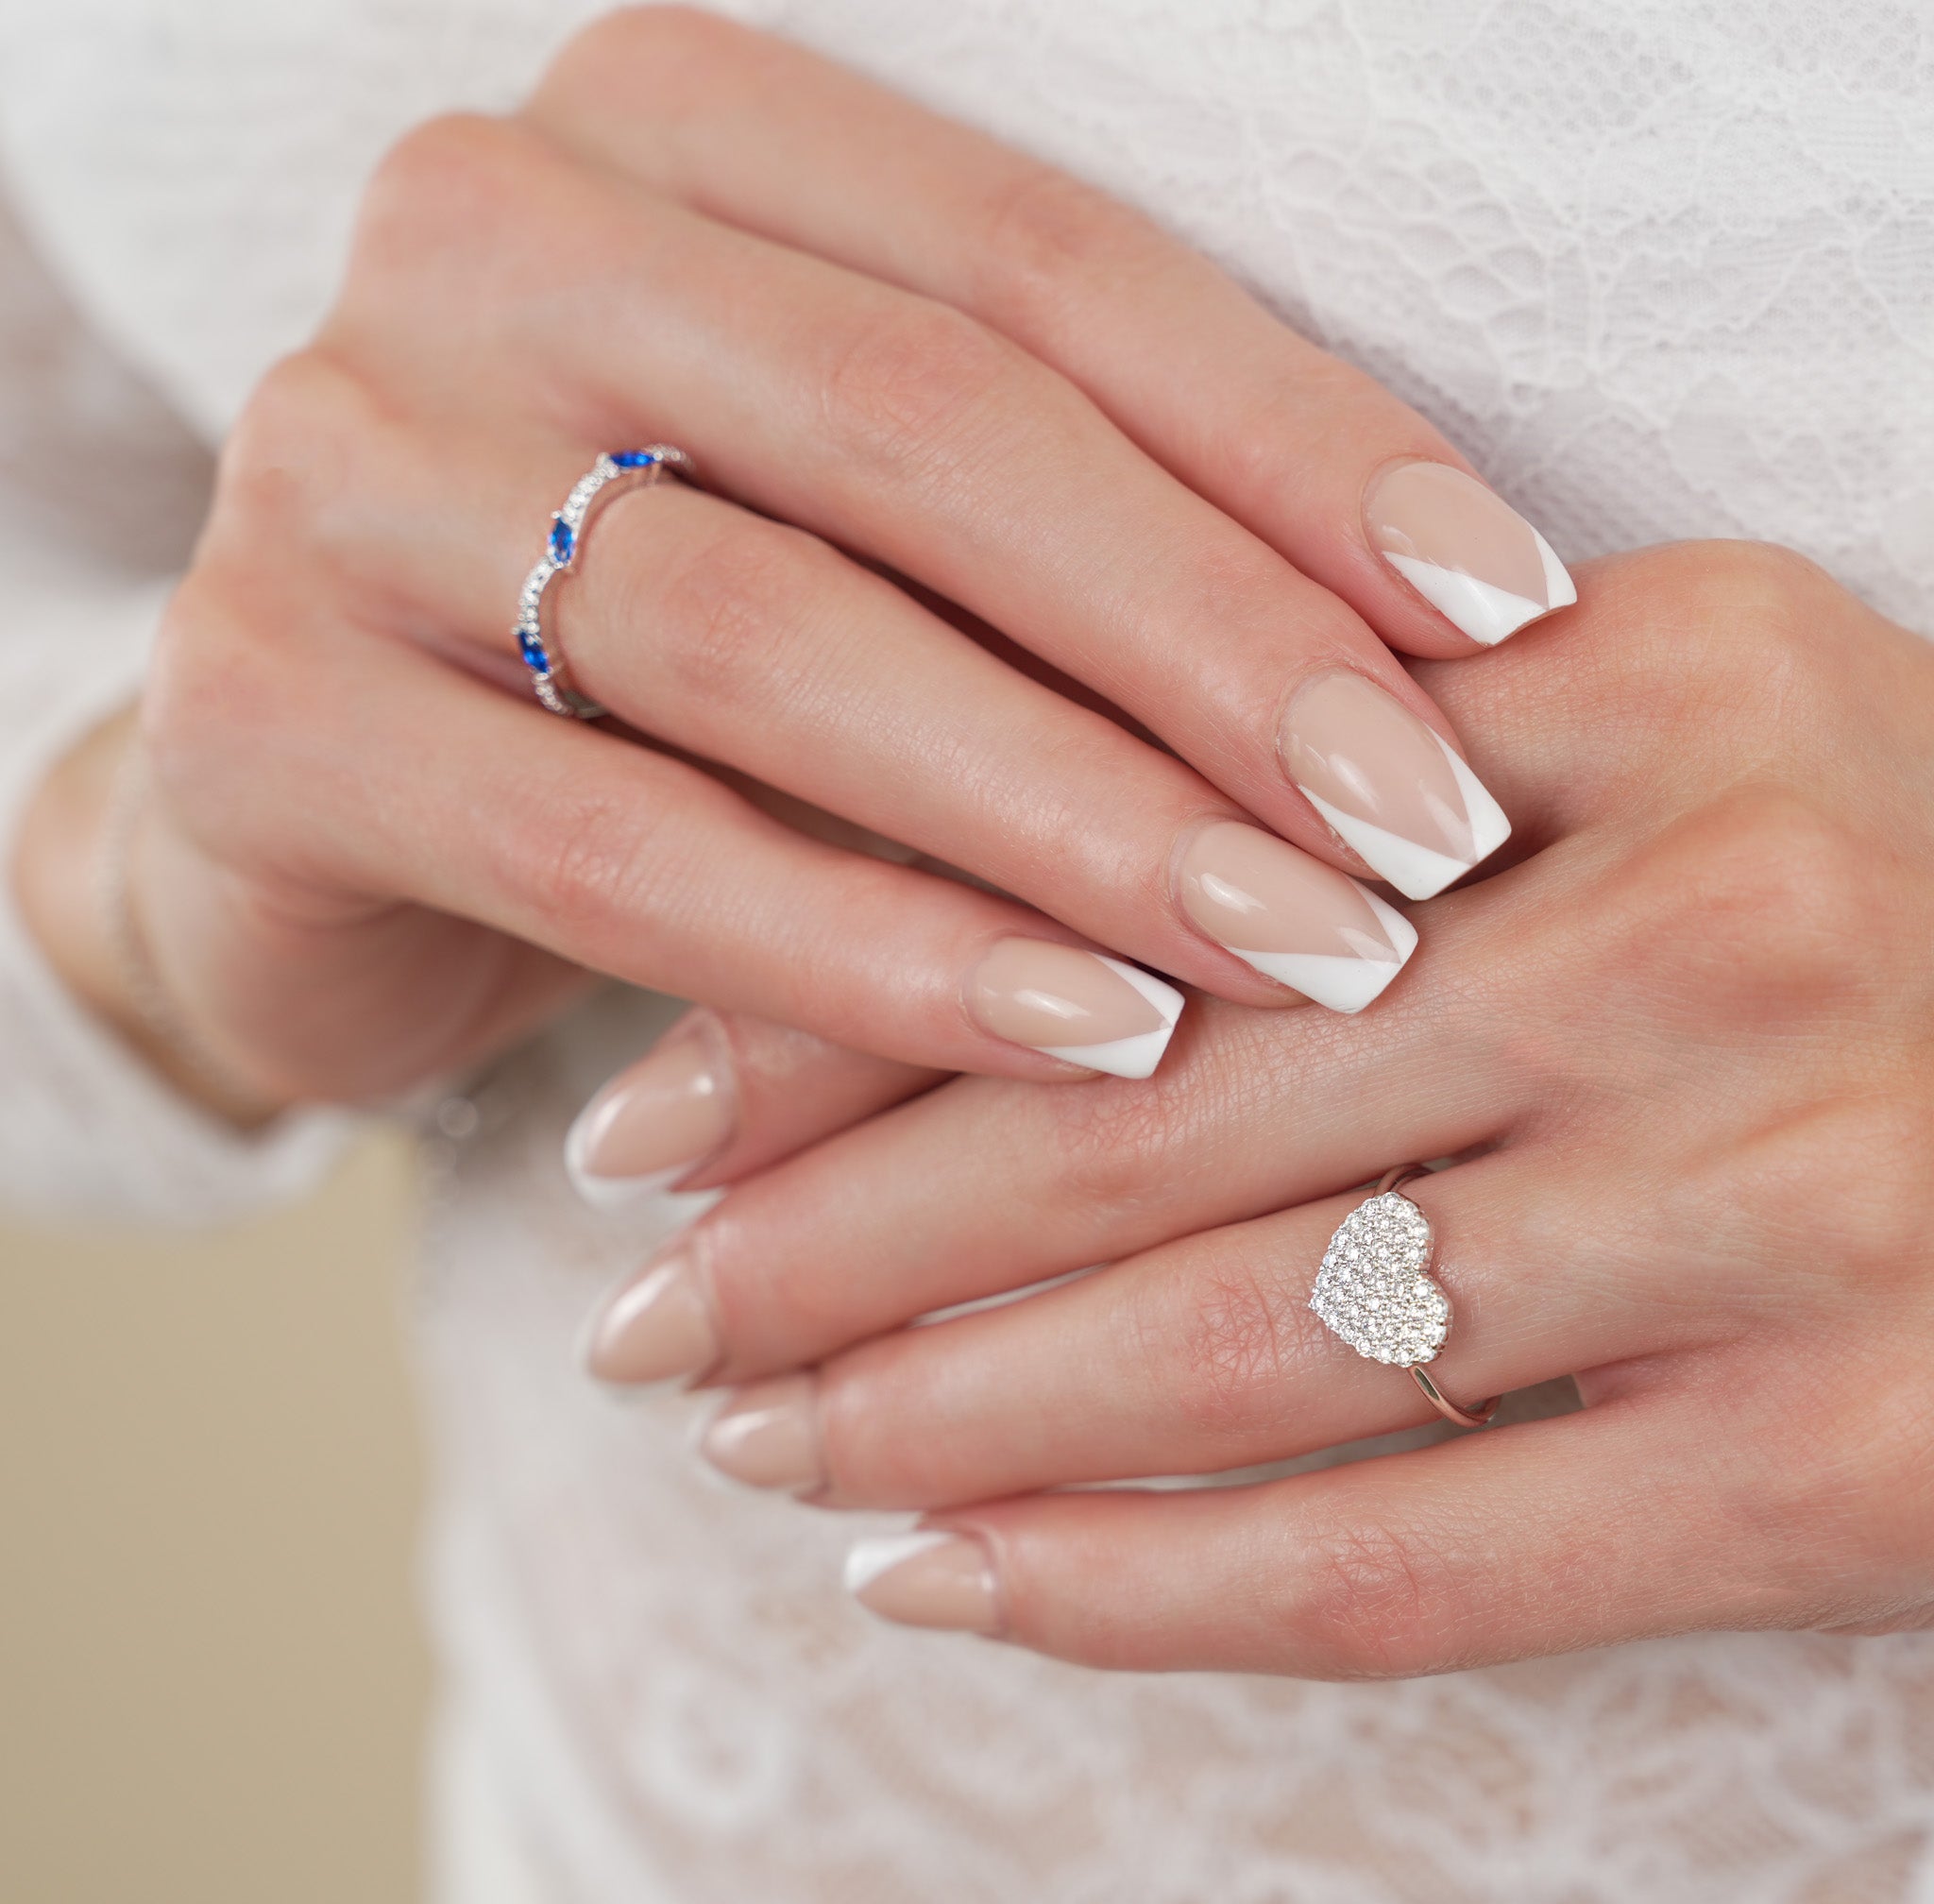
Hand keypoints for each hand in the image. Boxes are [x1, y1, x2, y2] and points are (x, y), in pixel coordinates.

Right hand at [19, 9, 1579, 1119]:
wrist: (330, 792)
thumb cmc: (657, 654)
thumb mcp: (866, 544)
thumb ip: (1069, 551)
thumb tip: (1428, 667)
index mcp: (665, 133)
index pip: (1037, 261)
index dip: (1293, 442)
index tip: (1501, 618)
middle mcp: (480, 240)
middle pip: (921, 430)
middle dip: (1207, 645)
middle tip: (1421, 830)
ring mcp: (338, 464)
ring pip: (776, 639)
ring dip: (1072, 818)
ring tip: (1298, 948)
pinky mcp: (255, 710)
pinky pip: (620, 845)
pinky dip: (868, 956)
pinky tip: (1073, 1040)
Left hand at [594, 541, 1933, 1675]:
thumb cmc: (1865, 905)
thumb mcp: (1644, 762)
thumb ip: (1349, 799)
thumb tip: (962, 928)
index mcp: (1660, 682)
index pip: (1149, 853)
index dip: (863, 998)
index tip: (663, 1109)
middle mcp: (1727, 917)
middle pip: (1157, 1112)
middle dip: (839, 1236)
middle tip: (647, 1306)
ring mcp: (1798, 1195)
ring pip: (1241, 1340)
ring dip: (941, 1414)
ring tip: (753, 1444)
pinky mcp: (1850, 1466)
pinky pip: (1406, 1559)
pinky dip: (1142, 1586)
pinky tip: (949, 1583)